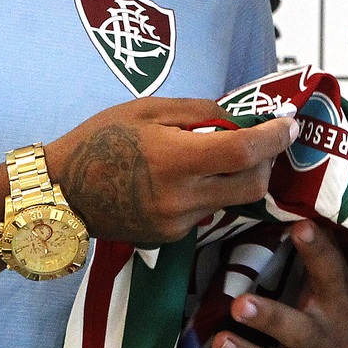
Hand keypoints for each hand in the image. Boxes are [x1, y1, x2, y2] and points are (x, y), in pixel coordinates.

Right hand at [45, 99, 296, 245]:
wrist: (58, 192)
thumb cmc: (100, 139)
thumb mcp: (147, 108)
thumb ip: (199, 112)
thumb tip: (239, 119)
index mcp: (176, 159)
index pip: (244, 152)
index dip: (274, 138)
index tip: (289, 124)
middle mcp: (181, 198)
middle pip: (252, 186)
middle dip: (265, 162)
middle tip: (259, 141)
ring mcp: (176, 223)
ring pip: (230, 201)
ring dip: (234, 178)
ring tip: (211, 156)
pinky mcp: (169, 238)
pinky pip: (205, 213)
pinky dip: (206, 193)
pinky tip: (180, 179)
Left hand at [208, 222, 347, 347]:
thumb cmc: (345, 322)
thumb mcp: (344, 290)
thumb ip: (322, 257)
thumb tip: (296, 209)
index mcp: (336, 305)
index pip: (330, 273)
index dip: (316, 250)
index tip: (301, 227)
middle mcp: (320, 339)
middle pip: (295, 329)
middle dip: (268, 318)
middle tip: (241, 305)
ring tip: (219, 343)